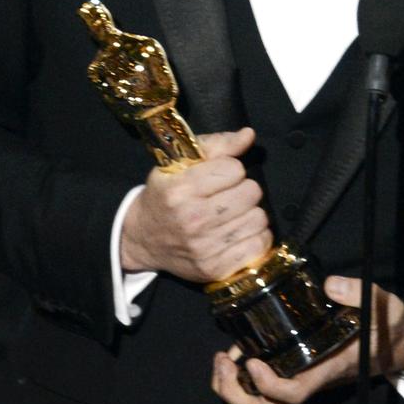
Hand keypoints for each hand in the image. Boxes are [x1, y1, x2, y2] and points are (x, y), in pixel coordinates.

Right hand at [120, 127, 271, 281]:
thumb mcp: (179, 163)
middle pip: (251, 192)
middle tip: (229, 194)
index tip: (220, 176)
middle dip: (244, 189)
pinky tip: (240, 232)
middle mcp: (193, 219)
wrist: (144, 239)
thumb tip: (249, 135)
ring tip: (234, 213)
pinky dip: (256, 236)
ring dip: (251, 213)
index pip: (234, 169)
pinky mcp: (216, 269)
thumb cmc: (166, 195)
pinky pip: (260, 245)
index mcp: (181, 189)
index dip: (230, 168)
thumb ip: (217, 145)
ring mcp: (205, 248)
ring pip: (259, 218)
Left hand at [211, 276, 403, 403]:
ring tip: (221, 358)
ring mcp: (303, 377)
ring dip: (234, 388)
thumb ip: (360, 293)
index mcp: (327, 368)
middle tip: (221, 361)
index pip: (293, 392)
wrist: (397, 346)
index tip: (251, 362)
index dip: (268, 385)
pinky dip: (244, 376)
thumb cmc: (388, 328)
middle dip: (236, 395)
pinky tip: (238, 351)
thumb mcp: (383, 305)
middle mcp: (311, 378)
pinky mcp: (298, 369)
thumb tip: (331, 285)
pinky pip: (265, 387)